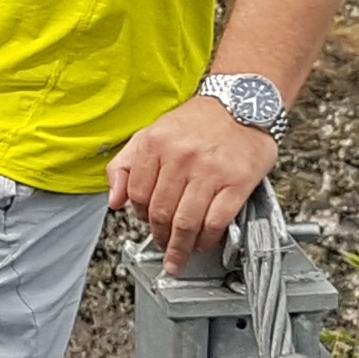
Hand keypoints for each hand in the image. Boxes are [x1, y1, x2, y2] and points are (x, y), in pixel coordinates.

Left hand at [107, 96, 279, 274]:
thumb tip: (114, 201)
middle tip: (164, 246)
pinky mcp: (237, 181)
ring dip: (181, 246)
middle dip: (160, 237)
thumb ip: (126, 165)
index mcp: (156, 143)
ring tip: (180, 254)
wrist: (244, 102)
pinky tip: (204, 242)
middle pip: (161, 213)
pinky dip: (207, 238)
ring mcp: (210, 170)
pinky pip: (216, 221)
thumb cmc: (200, 122)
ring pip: (186, 222)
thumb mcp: (153, 133)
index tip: (146, 224)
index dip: (140, 216)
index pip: (138, 194)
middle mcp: (181, 156)